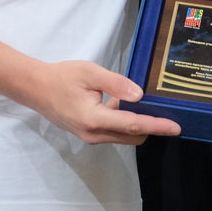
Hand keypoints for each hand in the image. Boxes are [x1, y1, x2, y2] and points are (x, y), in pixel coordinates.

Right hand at [24, 60, 181, 144]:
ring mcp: (90, 137)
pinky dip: (123, 123)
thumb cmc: (62, 77)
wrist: (35, 88)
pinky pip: (113, 133)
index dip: (157, 126)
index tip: (176, 128)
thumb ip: (116, 84)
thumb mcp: (90, 73)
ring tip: (142, 103)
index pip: (133, 125)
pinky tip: (119, 103)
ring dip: (136, 124)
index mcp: (94, 119)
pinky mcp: (88, 135)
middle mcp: (94, 135)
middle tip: (162, 108)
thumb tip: (139, 96)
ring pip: (123, 136)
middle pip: (132, 136)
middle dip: (150, 126)